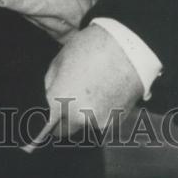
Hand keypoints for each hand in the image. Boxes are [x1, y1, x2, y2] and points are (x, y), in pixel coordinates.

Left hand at [24, 24, 143, 148]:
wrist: (130, 47)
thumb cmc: (92, 48)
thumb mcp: (60, 59)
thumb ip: (51, 83)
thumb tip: (50, 96)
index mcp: (60, 101)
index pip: (47, 123)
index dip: (47, 118)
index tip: (49, 115)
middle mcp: (78, 117)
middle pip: (66, 130)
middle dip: (64, 119)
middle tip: (70, 99)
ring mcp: (100, 121)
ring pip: (85, 124)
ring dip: (84, 114)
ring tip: (92, 88)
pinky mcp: (117, 120)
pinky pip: (102, 119)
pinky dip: (101, 110)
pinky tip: (105, 90)